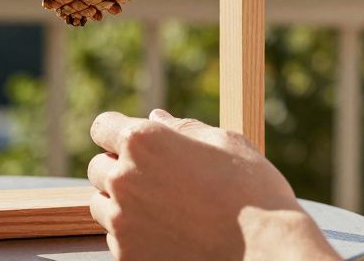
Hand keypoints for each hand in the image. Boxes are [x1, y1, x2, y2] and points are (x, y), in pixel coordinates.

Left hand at [88, 109, 337, 260]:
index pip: (102, 127)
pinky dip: (134, 236)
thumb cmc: (253, 192)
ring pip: (101, 206)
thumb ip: (182, 128)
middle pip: (97, 168)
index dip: (118, 133)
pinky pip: (117, 240)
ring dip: (121, 204)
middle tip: (158, 181)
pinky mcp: (128, 256)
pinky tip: (170, 234)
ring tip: (164, 210)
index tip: (133, 144)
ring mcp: (122, 221)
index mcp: (143, 141)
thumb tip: (156, 117)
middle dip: (120, 169)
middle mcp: (124, 178)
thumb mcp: (225, 142)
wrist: (266, 251)